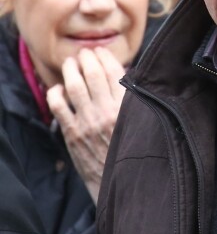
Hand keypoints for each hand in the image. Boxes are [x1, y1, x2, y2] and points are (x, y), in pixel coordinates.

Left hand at [46, 47, 125, 203]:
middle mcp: (107, 111)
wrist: (123, 182)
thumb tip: (127, 75)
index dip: (105, 57)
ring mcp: (88, 122)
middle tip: (85, 53)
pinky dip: (56, 93)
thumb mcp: (144, 121)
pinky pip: (58, 107)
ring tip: (71, 63)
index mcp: (128, 107)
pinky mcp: (73, 134)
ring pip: (74, 86)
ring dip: (71, 70)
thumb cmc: (135, 149)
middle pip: (92, 74)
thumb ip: (135, 99)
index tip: (101, 51)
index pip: (114, 71)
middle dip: (87, 58)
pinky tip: (59, 88)